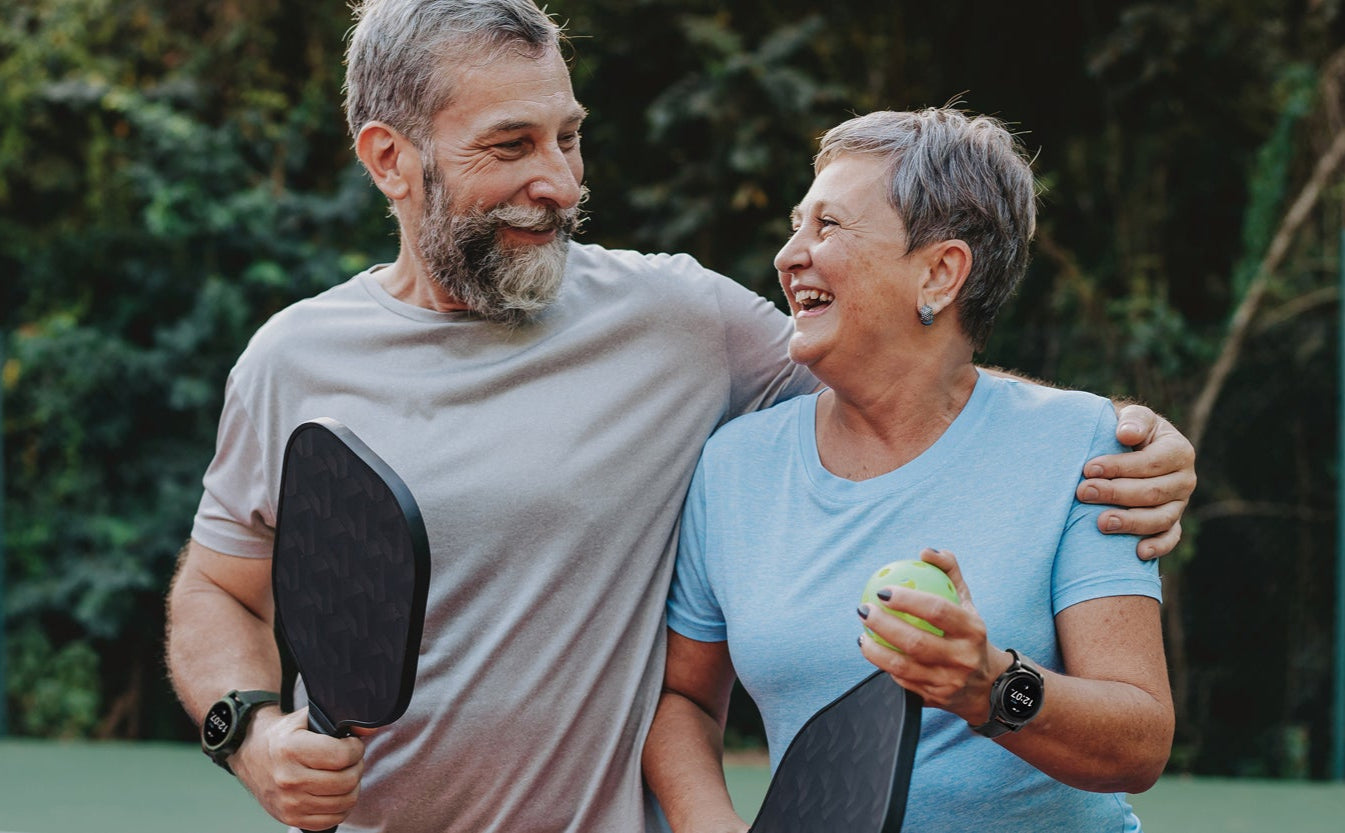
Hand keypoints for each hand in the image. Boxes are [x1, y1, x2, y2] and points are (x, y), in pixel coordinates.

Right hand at [230, 706, 367, 829]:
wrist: (251, 754)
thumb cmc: (283, 736)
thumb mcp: (306, 717)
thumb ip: (339, 718)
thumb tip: (369, 727)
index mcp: (291, 750)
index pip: (342, 756)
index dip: (356, 748)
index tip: (352, 744)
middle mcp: (289, 779)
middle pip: (346, 781)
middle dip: (357, 766)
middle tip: (351, 759)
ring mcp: (289, 803)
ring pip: (344, 802)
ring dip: (352, 787)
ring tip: (344, 774)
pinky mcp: (291, 818)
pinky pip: (332, 819)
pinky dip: (342, 806)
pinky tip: (336, 792)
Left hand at [857, 549, 1004, 724]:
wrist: (988, 686)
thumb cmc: (970, 633)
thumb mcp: (967, 602)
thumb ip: (948, 571)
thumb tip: (925, 551)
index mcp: (973, 630)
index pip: (937, 611)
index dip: (907, 600)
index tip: (883, 591)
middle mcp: (963, 658)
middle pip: (915, 642)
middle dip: (883, 625)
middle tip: (864, 609)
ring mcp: (948, 682)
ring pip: (903, 667)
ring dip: (874, 651)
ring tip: (862, 633)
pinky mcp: (934, 699)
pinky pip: (901, 681)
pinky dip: (882, 666)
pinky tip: (871, 650)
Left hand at [1077, 403, 1196, 559]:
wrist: (1130, 447)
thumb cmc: (1128, 431)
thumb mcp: (1133, 418)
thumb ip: (1133, 421)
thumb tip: (1125, 434)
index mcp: (1179, 451)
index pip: (1151, 463)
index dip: (1119, 467)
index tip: (1088, 468)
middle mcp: (1184, 479)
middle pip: (1152, 492)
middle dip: (1115, 493)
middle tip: (1083, 492)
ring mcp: (1179, 504)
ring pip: (1160, 519)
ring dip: (1130, 522)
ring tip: (1100, 522)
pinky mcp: (1172, 523)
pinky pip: (1170, 538)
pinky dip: (1157, 547)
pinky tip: (1138, 553)